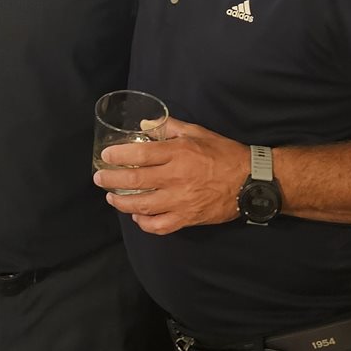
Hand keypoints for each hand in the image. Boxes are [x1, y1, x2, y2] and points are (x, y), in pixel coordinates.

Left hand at [93, 117, 246, 234]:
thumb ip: (170, 127)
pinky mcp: (187, 218)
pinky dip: (145, 223)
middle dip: (111, 180)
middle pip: (135, 182)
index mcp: (179, 154)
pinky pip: (160, 226)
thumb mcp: (198, 132)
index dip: (119, 156)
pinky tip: (138, 217)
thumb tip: (145, 124)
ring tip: (112, 197)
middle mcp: (176, 178)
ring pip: (142, 206)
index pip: (140, 155)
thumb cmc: (224, 154)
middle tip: (100, 178)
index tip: (106, 156)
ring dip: (122, 203)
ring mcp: (181, 201)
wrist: (250, 181)